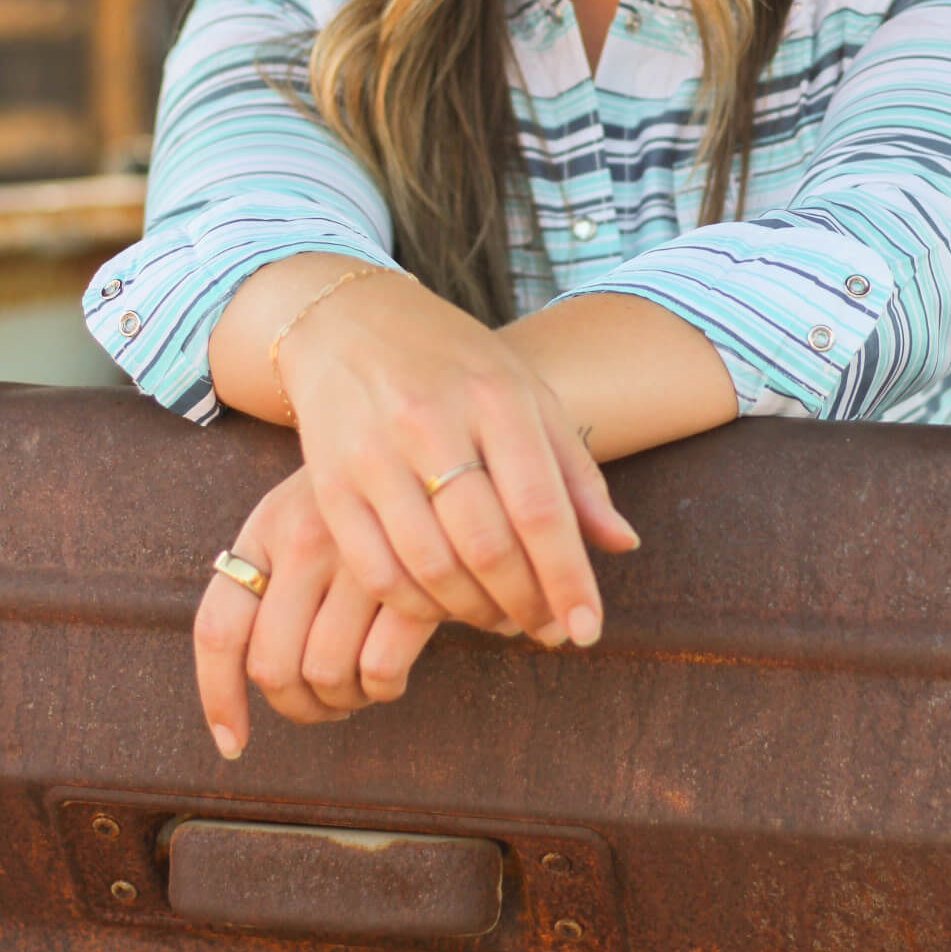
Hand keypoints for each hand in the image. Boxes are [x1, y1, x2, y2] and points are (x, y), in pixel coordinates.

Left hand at [194, 464, 474, 756]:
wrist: (439, 448)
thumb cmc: (362, 495)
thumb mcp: (302, 511)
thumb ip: (268, 575)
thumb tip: (241, 684)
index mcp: (268, 526)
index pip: (218, 629)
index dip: (218, 698)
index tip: (233, 742)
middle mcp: (305, 538)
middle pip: (272, 666)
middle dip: (295, 706)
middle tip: (321, 706)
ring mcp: (359, 557)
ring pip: (325, 674)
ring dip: (341, 701)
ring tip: (358, 688)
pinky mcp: (413, 576)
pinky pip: (379, 669)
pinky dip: (382, 689)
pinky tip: (394, 674)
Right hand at [278, 272, 639, 643]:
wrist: (348, 321)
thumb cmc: (454, 363)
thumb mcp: (525, 393)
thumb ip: (573, 470)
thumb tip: (622, 545)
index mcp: (495, 397)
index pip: (540, 508)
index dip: (568, 579)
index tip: (588, 629)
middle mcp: (432, 422)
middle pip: (487, 546)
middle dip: (526, 605)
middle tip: (548, 629)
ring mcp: (373, 454)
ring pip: (431, 567)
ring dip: (474, 613)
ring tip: (502, 620)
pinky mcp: (327, 484)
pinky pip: (376, 570)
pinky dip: (416, 605)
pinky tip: (443, 605)